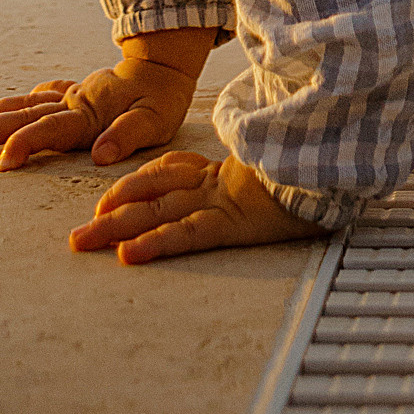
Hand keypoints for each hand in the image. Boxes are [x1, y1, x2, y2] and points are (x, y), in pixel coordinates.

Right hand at [0, 39, 211, 172]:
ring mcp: (69, 96)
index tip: (1, 164)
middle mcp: (72, 103)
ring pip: (21, 106)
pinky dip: (12, 105)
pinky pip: (35, 98)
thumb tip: (100, 155)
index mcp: (88, 114)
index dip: (23, 144)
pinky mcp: (71, 93)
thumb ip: (127, 135)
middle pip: (22, 116)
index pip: (49, 131)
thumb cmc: (161, 98)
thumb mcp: (155, 120)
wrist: (163, 64)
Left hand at [68, 150, 309, 263]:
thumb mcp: (282, 170)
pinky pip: (186, 234)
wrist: (337, 158)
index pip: (171, 172)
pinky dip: (155, 244)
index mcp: (225, 173)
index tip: (109, 199)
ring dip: (116, 229)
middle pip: (153, 196)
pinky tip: (128, 256)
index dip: (136, 184)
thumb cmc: (313, 170)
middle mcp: (217, 185)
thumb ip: (265, 171)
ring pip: (157, 212)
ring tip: (83, 243)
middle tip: (76, 239)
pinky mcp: (233, 220)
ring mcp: (222, 201)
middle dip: (110, 215)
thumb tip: (261, 177)